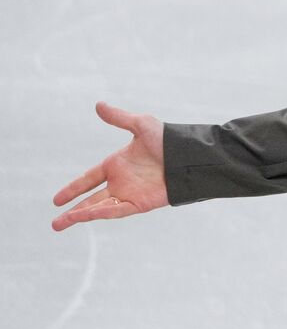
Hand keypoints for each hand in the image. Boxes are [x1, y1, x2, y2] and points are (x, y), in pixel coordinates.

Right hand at [52, 101, 169, 231]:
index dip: (73, 189)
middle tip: (55, 223)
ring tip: (60, 223)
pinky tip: (84, 215)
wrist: (189, 157)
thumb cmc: (168, 140)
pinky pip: (116, 211)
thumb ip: (119, 117)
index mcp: (117, 164)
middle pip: (91, 199)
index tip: (56, 200)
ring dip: (80, 216)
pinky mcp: (140, 204)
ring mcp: (130, 194)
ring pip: (99, 208)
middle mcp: (121, 182)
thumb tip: (98, 105)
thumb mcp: (141, 126)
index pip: (89, 178)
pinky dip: (100, 213)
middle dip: (72, 211)